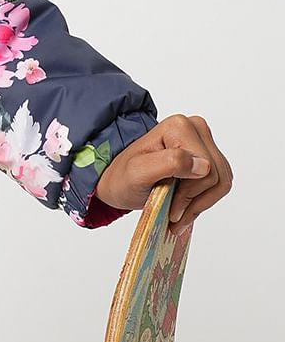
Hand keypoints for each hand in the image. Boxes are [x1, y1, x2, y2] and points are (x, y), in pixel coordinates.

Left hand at [94, 113, 232, 228]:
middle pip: (216, 176)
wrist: (119, 178)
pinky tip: (186, 207)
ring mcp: (204, 142)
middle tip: (173, 215)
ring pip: (221, 181)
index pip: (206, 170)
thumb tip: (204, 165)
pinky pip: (220, 184)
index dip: (190, 195)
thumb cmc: (124, 176)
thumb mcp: (139, 172)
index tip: (171, 210)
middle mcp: (196, 128)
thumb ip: (171, 163)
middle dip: (195, 201)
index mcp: (180, 127)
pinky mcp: (209, 156)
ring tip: (178, 214)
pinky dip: (204, 200)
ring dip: (200, 203)